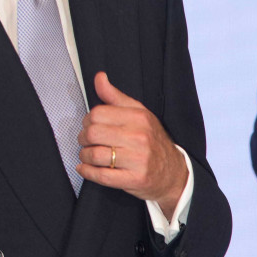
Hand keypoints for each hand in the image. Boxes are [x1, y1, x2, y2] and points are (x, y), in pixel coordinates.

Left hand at [77, 72, 187, 217]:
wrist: (173, 171)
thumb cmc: (152, 141)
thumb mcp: (139, 114)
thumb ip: (116, 97)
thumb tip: (99, 78)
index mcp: (139, 118)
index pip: (97, 113)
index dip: (88, 120)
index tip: (91, 126)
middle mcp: (140, 137)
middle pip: (93, 133)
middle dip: (83, 138)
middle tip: (88, 141)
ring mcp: (138, 159)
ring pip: (94, 155)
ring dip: (85, 156)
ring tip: (89, 155)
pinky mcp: (134, 178)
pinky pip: (101, 176)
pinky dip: (87, 172)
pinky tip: (86, 168)